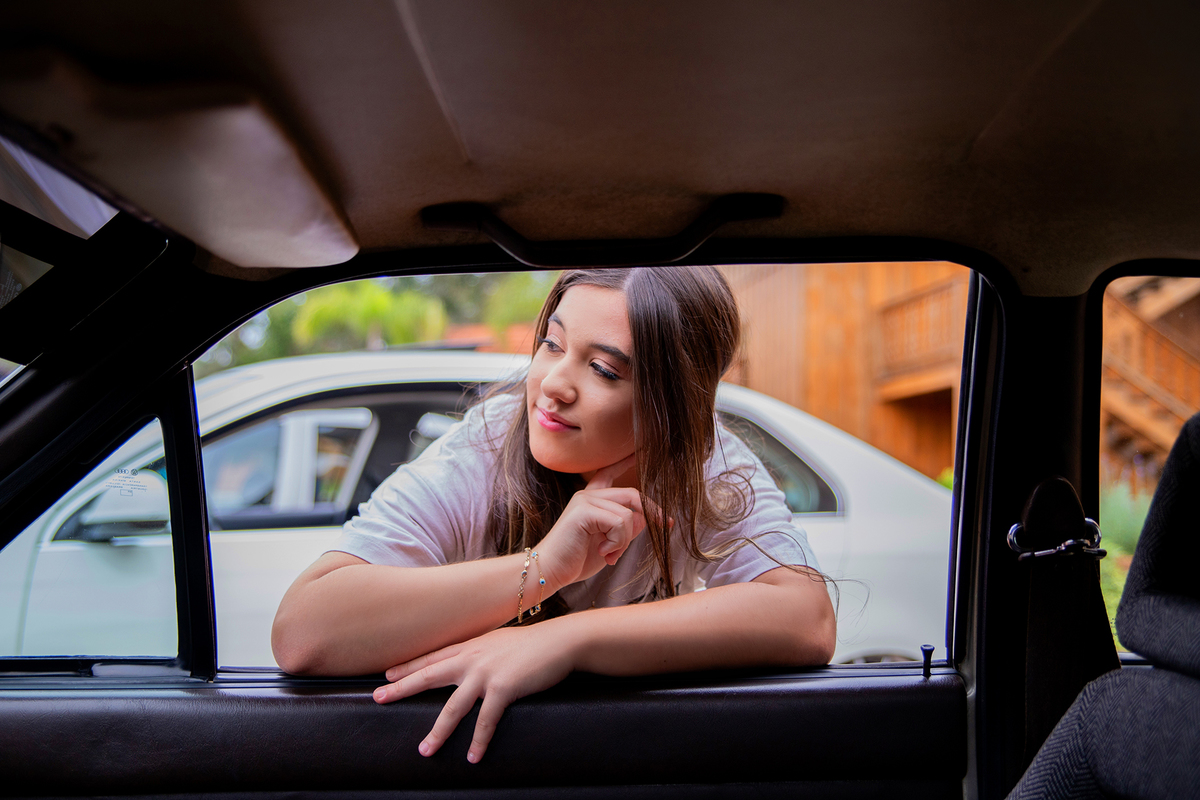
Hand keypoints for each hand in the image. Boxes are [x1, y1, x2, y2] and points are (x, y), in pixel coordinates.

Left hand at [373, 623, 572, 762]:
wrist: (560, 641)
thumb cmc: (533, 644)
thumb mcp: (499, 643)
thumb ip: (482, 652)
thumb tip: (472, 664)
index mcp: (471, 647)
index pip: (433, 657)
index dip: (409, 666)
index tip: (387, 674)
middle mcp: (472, 659)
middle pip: (429, 676)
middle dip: (402, 688)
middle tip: (379, 697)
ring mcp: (486, 673)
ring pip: (452, 707)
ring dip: (438, 731)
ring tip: (425, 750)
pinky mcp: (503, 688)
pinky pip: (486, 720)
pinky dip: (478, 741)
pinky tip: (473, 757)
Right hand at [535, 454, 650, 590]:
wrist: (550, 571)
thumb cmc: (575, 560)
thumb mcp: (609, 544)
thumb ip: (625, 530)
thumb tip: (645, 518)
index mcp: (591, 499)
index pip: (609, 473)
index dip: (624, 462)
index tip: (638, 451)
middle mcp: (588, 495)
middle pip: (632, 494)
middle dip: (653, 511)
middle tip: (666, 525)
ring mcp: (585, 501)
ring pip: (628, 515)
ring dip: (625, 541)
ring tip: (610, 555)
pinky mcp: (583, 511)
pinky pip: (619, 523)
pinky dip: (617, 543)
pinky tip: (603, 553)